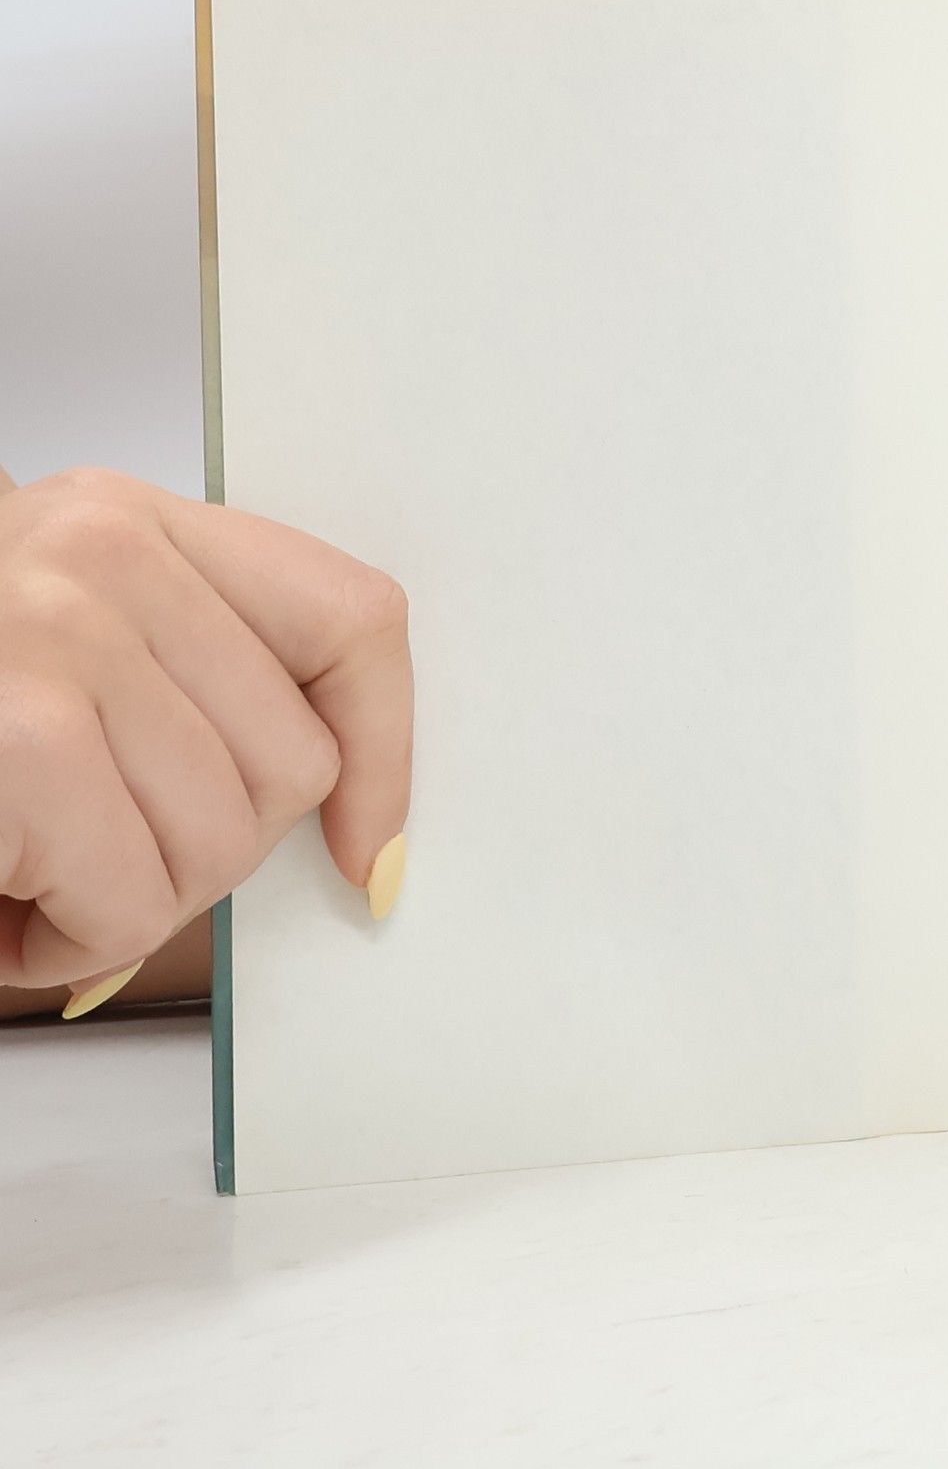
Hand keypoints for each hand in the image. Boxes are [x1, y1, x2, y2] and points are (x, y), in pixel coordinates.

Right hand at [0, 467, 412, 1012]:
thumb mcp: (62, 645)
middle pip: (292, 768)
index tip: (367, 845)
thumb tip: (355, 822)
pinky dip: (69, 944)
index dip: (387, 751)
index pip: (353, 617)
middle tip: (97, 852)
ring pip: (220, 847)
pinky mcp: (19, 735)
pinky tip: (5, 904)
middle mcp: (105, 556)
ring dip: (126, 906)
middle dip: (203, 854)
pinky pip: (129, 900)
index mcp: (136, 524)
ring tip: (33, 870)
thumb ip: (188, 681)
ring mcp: (58, 637)